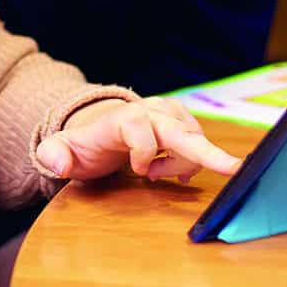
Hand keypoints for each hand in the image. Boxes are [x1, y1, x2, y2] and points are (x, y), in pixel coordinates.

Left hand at [36, 96, 240, 182]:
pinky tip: (167, 171)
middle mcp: (148, 111)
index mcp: (119, 119)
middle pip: (180, 129)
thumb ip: (53, 155)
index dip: (144, 152)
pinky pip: (198, 143)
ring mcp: (168, 115)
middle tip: (233, 169)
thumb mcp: (61, 151)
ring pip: (192, 140)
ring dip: (180, 163)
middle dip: (206, 151)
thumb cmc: (84, 145)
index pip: (138, 126)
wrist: (99, 129)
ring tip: (152, 174)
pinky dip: (189, 162)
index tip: (139, 172)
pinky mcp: (182, 123)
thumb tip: (56, 162)